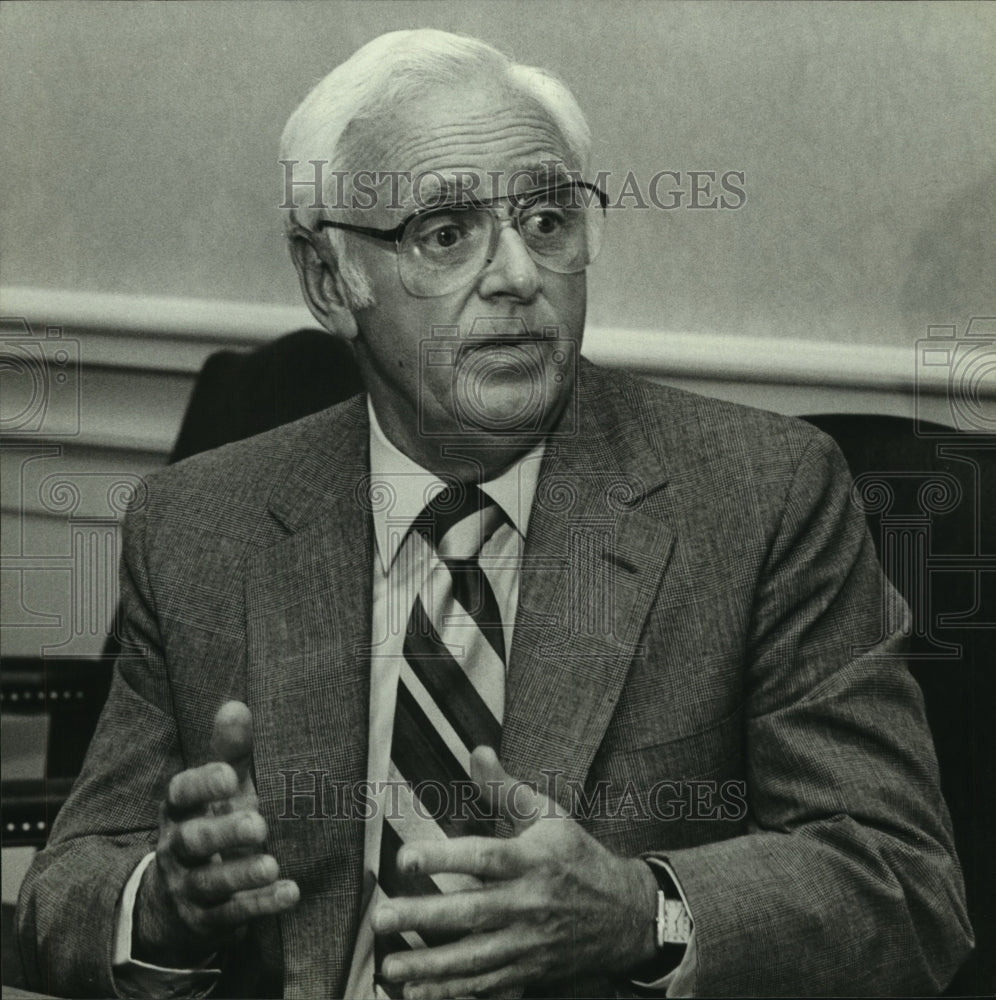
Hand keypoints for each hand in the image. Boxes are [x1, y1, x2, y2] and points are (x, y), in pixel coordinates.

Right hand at [133, 701, 299, 965]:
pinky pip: (231, 915)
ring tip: (272, 864)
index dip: (202, 784)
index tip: (230, 774)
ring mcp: (189, 887)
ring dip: (241, 874)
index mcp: (179, 811)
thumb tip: (236, 705)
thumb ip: (229, 750)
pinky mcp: (207, 919)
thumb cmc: (210, 822)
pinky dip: (260, 905)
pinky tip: (290, 892)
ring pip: (210, 882)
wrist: (179, 898)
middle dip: (223, 832)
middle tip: (258, 825)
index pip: (180, 794)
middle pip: (193, 840)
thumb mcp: (219, 788)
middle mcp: (178, 849)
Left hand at [371, 747, 658, 998]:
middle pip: (472, 912)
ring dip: (430, 965)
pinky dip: (452, 992)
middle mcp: (529, 904)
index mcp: (532, 860)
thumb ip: (506, 787)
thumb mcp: (549, 814)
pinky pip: (486, 986)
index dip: (443, 858)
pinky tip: (416, 993)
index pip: (483, 858)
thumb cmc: (577, 856)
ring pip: (474, 958)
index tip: (405, 858)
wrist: (624, 913)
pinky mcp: (528, 972)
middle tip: (380, 917)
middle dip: (423, 916)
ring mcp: (528, 943)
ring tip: (390, 965)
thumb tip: (477, 752)